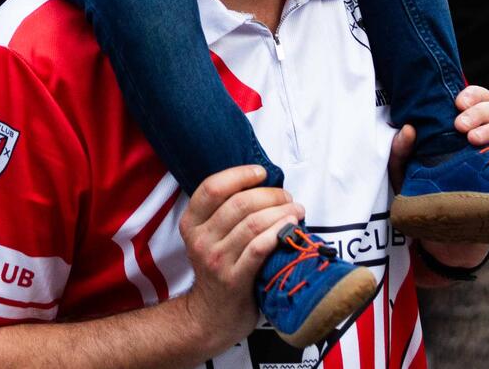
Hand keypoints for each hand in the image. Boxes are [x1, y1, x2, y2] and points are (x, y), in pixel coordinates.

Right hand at [174, 165, 302, 352]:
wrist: (211, 316)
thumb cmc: (218, 268)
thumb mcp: (208, 237)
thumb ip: (224, 211)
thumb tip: (262, 184)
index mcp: (192, 223)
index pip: (212, 187)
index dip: (240, 174)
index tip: (262, 173)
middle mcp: (201, 240)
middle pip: (239, 203)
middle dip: (270, 194)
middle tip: (288, 197)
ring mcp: (216, 261)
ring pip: (253, 224)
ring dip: (281, 212)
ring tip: (296, 210)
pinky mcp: (234, 279)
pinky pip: (259, 249)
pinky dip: (278, 233)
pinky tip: (290, 228)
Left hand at [388, 85, 488, 269]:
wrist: (445, 240)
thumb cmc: (427, 198)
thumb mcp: (406, 176)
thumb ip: (401, 153)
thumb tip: (408, 129)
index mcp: (462, 129)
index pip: (475, 100)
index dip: (472, 95)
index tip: (457, 104)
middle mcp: (486, 137)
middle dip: (479, 112)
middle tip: (460, 126)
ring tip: (474, 141)